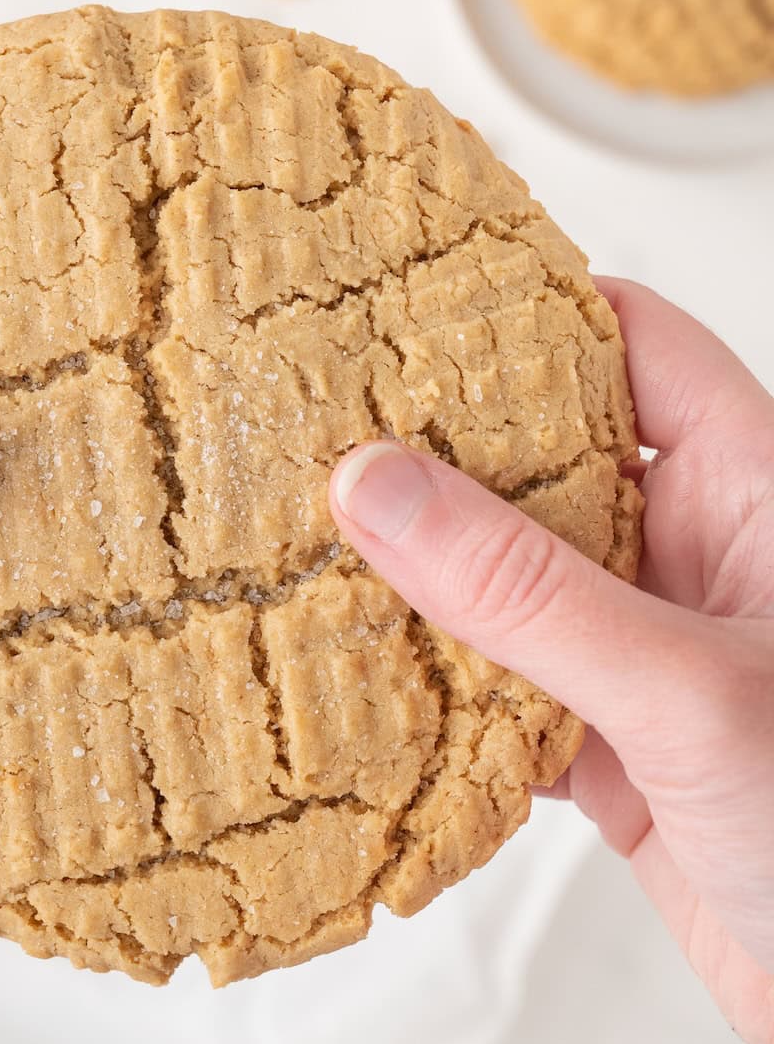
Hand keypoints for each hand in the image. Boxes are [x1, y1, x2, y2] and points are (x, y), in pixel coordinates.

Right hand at [330, 280, 773, 1043]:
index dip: (525, 310)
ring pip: (514, 577)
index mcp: (753, 492)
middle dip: (443, 447)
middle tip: (323, 424)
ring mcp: (650, 651)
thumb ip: (528, 593)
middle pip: (549, 456)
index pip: (631, 345)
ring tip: (314, 541)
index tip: (407, 297)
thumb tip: (382, 489)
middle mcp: (698, 557)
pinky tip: (369, 685)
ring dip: (426, 574)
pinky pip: (503, 687)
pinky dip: (438, 689)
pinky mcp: (616, 746)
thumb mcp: (686, 691)